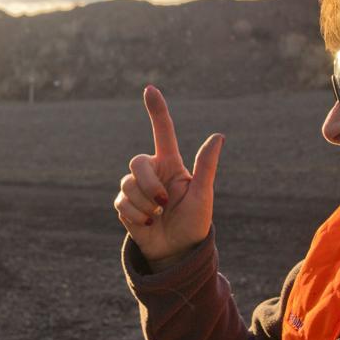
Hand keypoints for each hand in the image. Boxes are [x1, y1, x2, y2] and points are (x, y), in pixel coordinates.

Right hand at [114, 85, 224, 261]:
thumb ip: (206, 166)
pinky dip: (135, 215)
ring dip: (144, 204)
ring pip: (127, 184)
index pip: (162, 131)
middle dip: (148, 184)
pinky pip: (121, 202)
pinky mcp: (124, 205)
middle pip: (137, 161)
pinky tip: (147, 223)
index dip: (156, 110)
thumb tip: (218, 135)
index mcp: (171, 164)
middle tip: (164, 203)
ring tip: (158, 216)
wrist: (177, 251)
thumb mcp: (203, 195)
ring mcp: (136, 188)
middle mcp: (152, 172)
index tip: (150, 89)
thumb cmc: (195, 222)